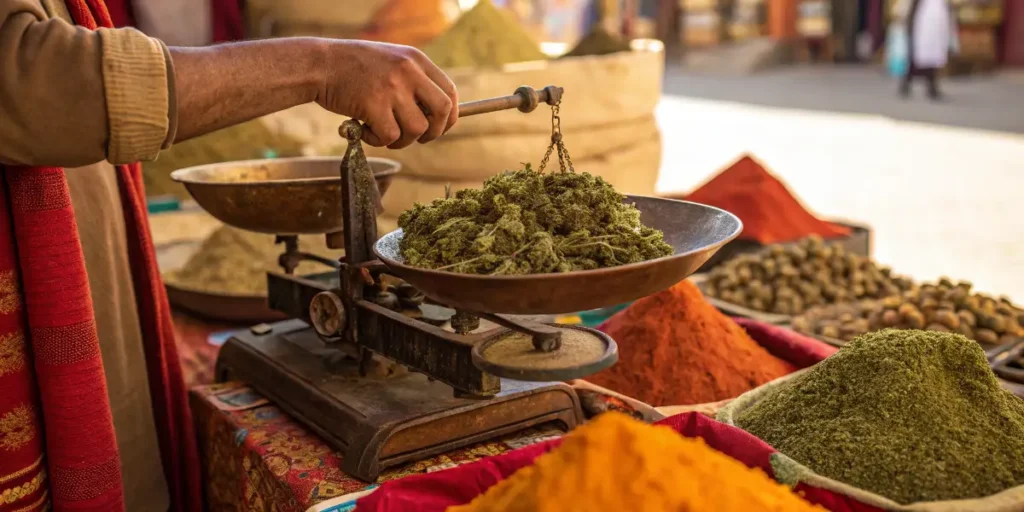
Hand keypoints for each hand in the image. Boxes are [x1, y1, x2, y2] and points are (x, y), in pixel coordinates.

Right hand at [317, 41, 457, 148]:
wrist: (319, 64)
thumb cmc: (353, 67)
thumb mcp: (391, 61)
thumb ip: (413, 80)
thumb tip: (436, 114)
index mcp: (415, 59)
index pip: (449, 92)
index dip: (449, 116)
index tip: (440, 127)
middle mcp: (408, 71)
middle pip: (442, 111)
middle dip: (434, 132)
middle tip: (418, 137)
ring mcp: (392, 88)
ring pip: (416, 129)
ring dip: (403, 140)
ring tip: (384, 133)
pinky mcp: (373, 104)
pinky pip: (390, 136)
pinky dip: (378, 141)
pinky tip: (364, 130)